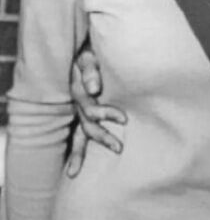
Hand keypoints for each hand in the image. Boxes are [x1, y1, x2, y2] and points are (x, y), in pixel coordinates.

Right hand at [66, 43, 126, 177]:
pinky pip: (76, 133)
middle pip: (86, 126)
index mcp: (79, 90)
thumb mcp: (89, 56)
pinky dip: (74, 149)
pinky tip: (73, 168)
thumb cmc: (88, 51)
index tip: (125, 118)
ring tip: (74, 172)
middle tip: (119, 148)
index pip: (90, 109)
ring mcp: (77, 108)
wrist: (78, 46)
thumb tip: (95, 89)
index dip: (106, 114)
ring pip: (78, 133)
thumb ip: (91, 70)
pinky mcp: (80, 110)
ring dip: (79, 152)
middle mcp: (77, 103)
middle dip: (102, 137)